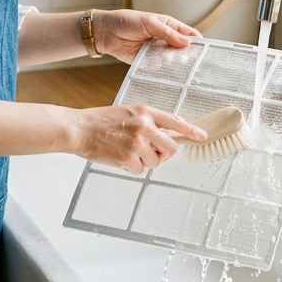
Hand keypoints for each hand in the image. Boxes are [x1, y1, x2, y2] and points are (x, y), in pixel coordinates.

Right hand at [70, 104, 205, 173]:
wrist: (79, 128)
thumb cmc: (101, 121)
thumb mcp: (128, 113)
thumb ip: (147, 122)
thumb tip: (164, 137)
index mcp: (146, 112)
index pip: (175, 121)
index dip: (191, 130)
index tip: (203, 136)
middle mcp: (145, 126)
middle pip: (171, 148)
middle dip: (164, 154)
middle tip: (150, 153)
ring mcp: (138, 143)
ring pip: (155, 162)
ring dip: (143, 161)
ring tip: (126, 151)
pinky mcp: (128, 158)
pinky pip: (140, 170)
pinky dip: (130, 168)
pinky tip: (119, 158)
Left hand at [92, 9, 199, 62]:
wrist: (106, 33)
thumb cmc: (128, 21)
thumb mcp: (150, 23)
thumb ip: (169, 33)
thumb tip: (188, 43)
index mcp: (170, 26)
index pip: (190, 34)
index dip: (198, 42)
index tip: (204, 51)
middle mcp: (166, 39)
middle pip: (183, 50)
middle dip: (186, 55)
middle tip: (185, 59)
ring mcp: (157, 51)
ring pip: (172, 60)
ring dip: (172, 61)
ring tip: (168, 59)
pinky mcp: (148, 62)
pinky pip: (159, 67)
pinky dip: (161, 67)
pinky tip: (160, 65)